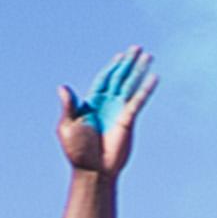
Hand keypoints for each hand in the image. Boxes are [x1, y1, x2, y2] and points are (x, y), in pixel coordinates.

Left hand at [58, 48, 156, 174]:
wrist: (92, 169)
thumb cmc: (77, 150)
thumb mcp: (67, 126)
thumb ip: (69, 106)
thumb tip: (62, 87)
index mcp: (92, 103)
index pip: (104, 79)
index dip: (111, 67)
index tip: (120, 56)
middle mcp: (108, 104)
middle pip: (120, 77)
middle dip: (128, 63)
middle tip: (137, 48)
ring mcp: (119, 111)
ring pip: (130, 85)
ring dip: (139, 70)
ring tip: (148, 56)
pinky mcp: (128, 120)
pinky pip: (138, 100)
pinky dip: (146, 88)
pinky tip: (153, 77)